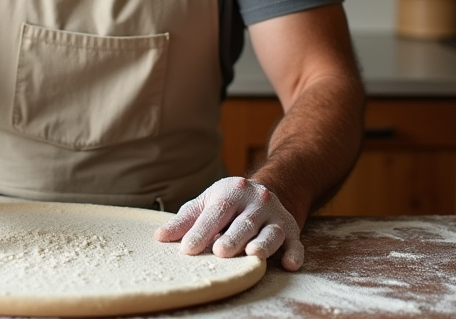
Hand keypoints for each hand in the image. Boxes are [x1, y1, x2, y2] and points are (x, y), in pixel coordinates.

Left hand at [154, 177, 304, 268]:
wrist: (266, 191)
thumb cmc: (228, 202)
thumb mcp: (206, 203)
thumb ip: (185, 220)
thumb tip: (159, 237)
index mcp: (232, 192)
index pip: (215, 212)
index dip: (201, 230)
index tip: (187, 248)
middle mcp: (256, 201)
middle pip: (243, 222)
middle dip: (232, 238)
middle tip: (220, 252)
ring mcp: (275, 215)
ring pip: (270, 232)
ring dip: (263, 244)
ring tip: (252, 254)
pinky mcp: (291, 230)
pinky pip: (295, 242)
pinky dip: (294, 253)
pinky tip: (289, 263)